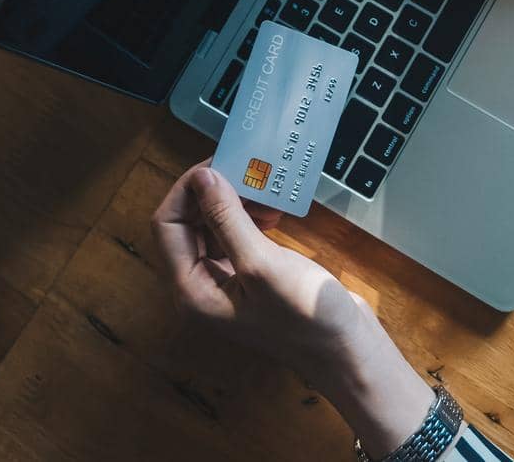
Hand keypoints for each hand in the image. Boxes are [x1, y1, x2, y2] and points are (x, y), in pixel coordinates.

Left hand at [151, 163, 433, 454]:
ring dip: (233, 202)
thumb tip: (203, 177)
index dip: (186, 190)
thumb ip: (226, 218)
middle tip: (245, 171)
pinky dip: (250, 216)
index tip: (219, 164)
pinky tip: (273, 211)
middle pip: (187, 224)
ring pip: (212, 227)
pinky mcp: (251, 276)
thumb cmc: (303, 315)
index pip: (166, 225)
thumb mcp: (261, 263)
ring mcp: (227, 281)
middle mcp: (200, 285)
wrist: (346, 350)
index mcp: (191, 289)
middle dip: (212, 194)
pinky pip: (236, 236)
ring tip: (263, 190)